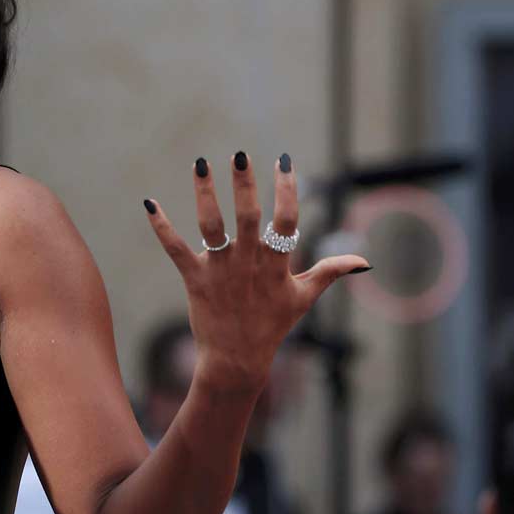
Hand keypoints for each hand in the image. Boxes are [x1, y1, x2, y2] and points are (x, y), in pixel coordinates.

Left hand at [144, 152, 368, 392]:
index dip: (286, 189)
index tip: (284, 160)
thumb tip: (364, 261)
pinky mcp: (195, 278)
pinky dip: (162, 227)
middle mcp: (248, 262)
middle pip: (247, 215)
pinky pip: (175, 248)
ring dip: (204, 193)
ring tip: (200, 162)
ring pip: (211, 225)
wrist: (237, 360)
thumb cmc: (273, 326)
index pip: (286, 219)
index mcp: (276, 263)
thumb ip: (331, 272)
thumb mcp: (304, 297)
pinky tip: (149, 203)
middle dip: (244, 183)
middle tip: (238, 154)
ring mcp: (220, 269)